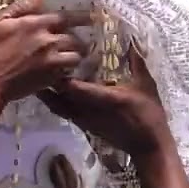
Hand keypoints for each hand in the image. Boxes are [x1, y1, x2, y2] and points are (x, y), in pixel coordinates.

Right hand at [0, 0, 91, 103]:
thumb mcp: (0, 23)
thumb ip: (23, 7)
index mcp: (35, 23)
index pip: (65, 17)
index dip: (81, 17)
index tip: (92, 17)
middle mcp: (48, 40)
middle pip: (74, 37)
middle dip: (78, 40)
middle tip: (79, 43)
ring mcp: (51, 60)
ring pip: (76, 55)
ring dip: (76, 55)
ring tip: (74, 57)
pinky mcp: (52, 77)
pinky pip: (69, 71)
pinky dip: (69, 70)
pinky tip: (65, 71)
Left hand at [38, 51, 171, 155]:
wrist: (148, 147)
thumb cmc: (149, 114)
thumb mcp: (146, 85)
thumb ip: (137, 63)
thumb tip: (132, 40)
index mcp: (104, 98)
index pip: (75, 87)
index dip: (60, 73)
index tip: (53, 55)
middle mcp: (88, 110)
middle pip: (58, 97)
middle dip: (47, 81)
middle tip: (39, 63)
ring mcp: (84, 120)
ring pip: (57, 106)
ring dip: (48, 93)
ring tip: (41, 75)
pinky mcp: (84, 127)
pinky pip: (63, 112)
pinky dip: (56, 101)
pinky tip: (54, 91)